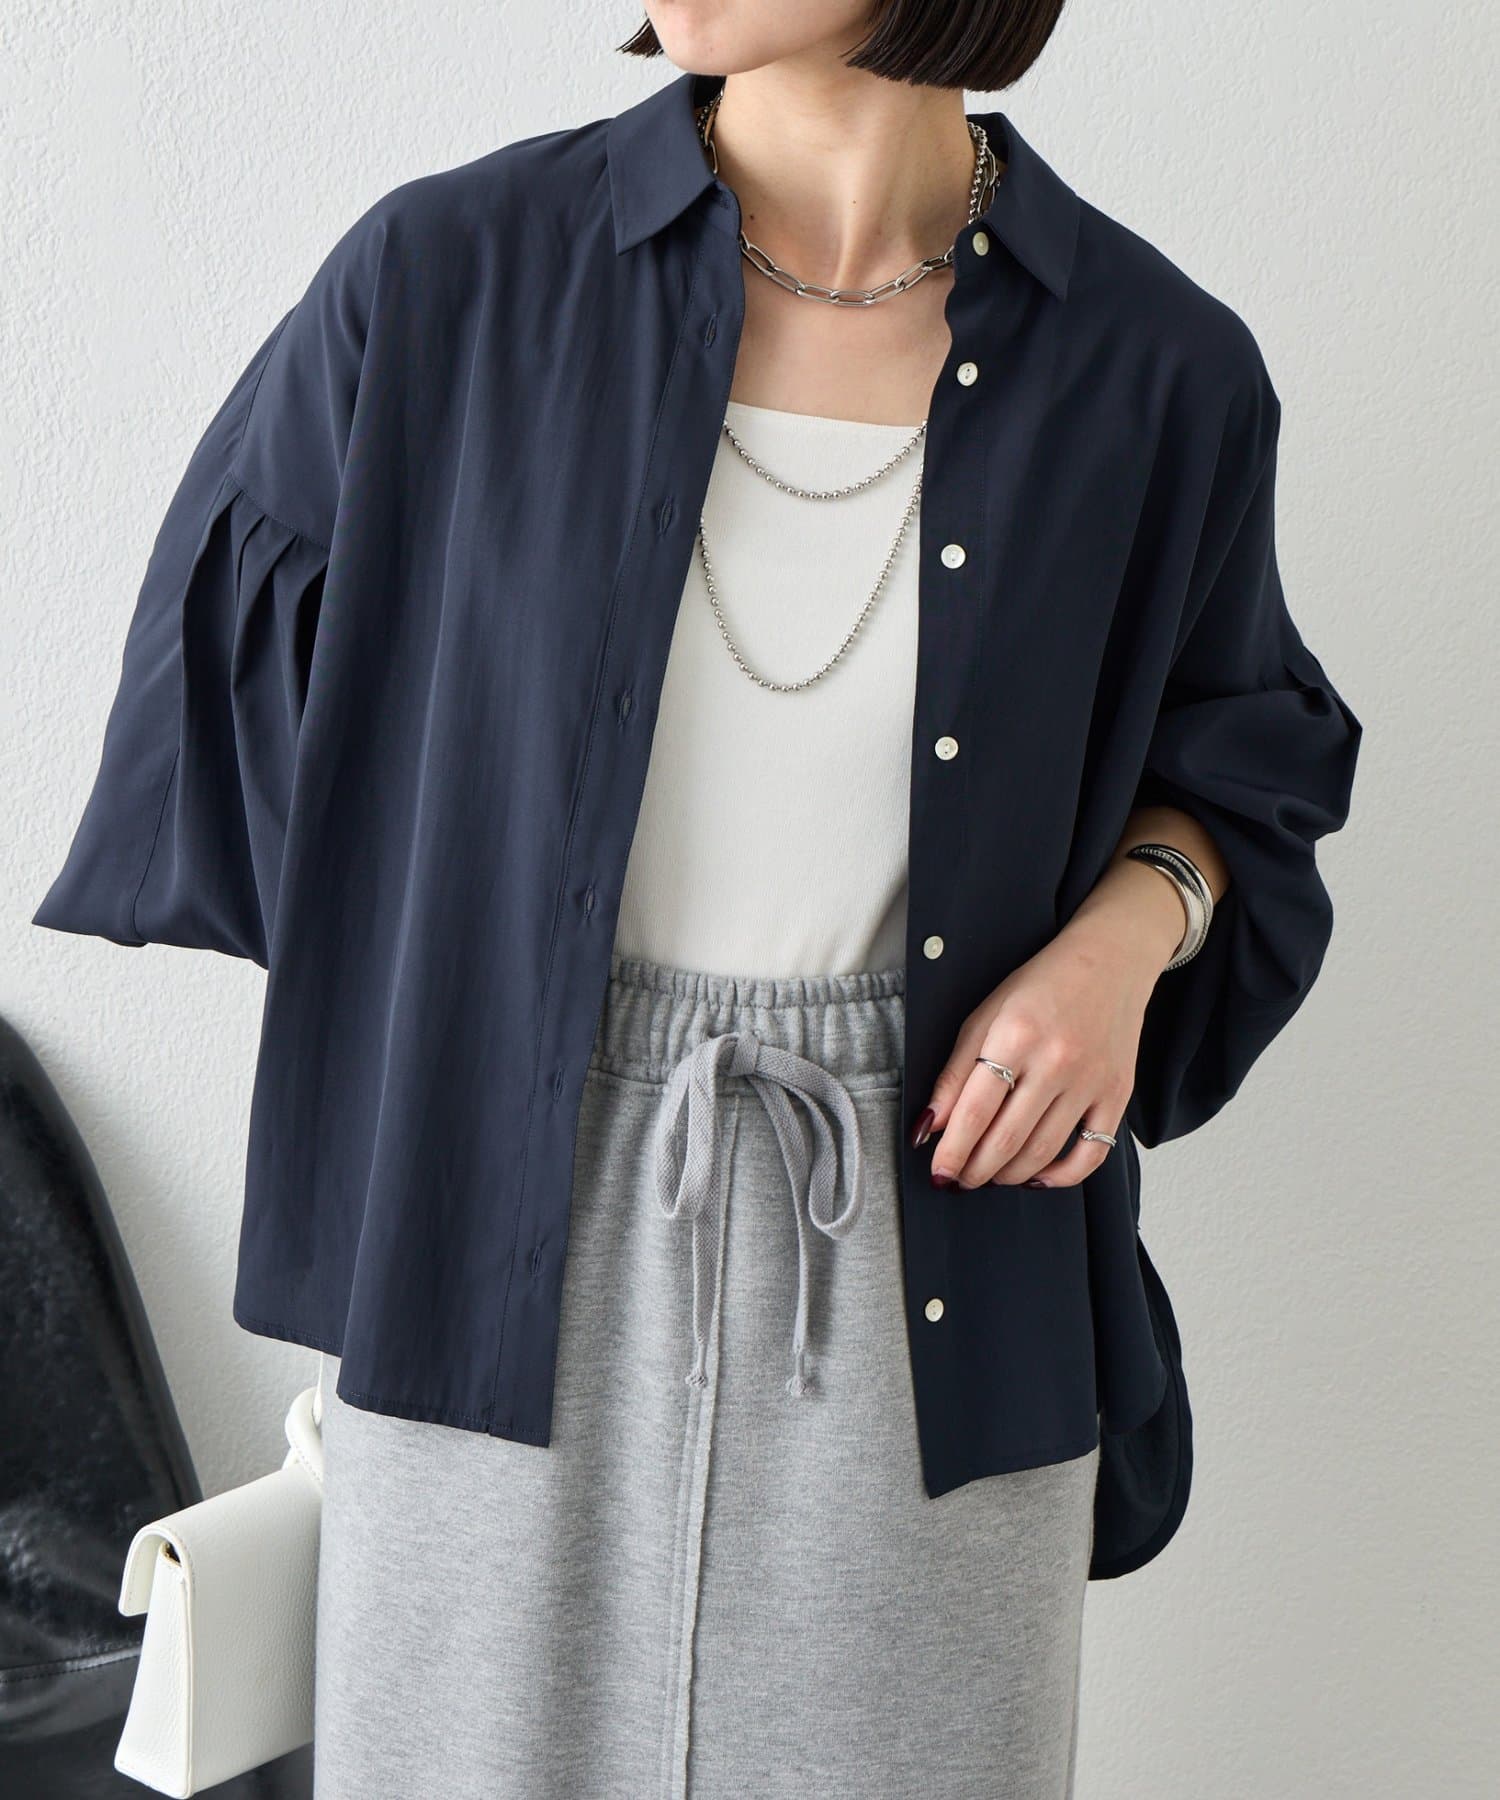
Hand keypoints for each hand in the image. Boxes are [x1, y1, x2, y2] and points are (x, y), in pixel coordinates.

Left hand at [910, 851, 1187, 1189]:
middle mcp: (1056, 1061)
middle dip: (975, 1170)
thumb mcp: (985, 1015)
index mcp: (1015, 1036)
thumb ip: (955, 1071)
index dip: (952, 1150)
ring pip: (1043, 1151)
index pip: (974, 1111)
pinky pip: (1092, 1152)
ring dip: (1009, 1175)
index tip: (939, 1171)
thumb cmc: (1042, 985)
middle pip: (1007, 1138)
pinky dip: (1062, 1176)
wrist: (1111, 960)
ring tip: (989, 1176)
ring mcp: (1091, 1081)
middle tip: (960, 1180)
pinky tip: (1038, 1176)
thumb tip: (930, 1124)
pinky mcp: (1118, 1094)